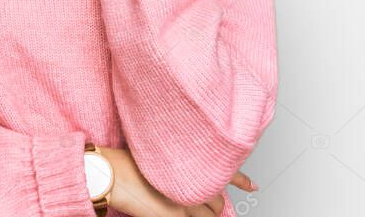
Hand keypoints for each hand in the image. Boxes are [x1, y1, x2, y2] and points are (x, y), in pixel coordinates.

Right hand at [99, 146, 256, 216]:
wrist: (112, 174)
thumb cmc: (129, 161)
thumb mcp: (161, 155)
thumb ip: (181, 162)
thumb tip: (191, 169)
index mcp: (192, 162)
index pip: (226, 173)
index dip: (242, 181)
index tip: (252, 186)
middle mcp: (193, 182)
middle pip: (217, 198)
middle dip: (214, 201)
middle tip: (205, 200)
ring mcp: (186, 202)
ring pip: (209, 213)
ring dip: (205, 212)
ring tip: (188, 207)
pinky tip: (180, 213)